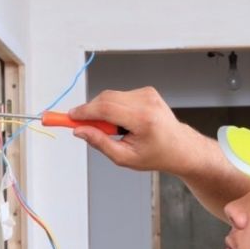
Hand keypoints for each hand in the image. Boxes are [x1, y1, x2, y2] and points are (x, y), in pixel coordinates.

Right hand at [69, 86, 205, 174]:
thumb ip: (99, 143)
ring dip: (103, 111)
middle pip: (105, 99)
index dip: (84, 111)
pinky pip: (119, 96)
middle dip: (89, 111)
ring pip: (110, 96)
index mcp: (143, 119)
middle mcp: (146, 102)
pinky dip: (113, 108)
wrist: (179, 147)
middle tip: (82, 126)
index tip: (69, 116)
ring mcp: (147, 93)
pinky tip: (123, 122)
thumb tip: (79, 131)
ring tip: (114, 130)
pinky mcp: (146, 91)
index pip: (105, 108)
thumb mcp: (125, 157)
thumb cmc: (156, 154)